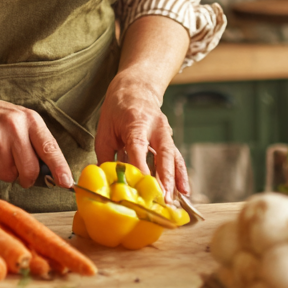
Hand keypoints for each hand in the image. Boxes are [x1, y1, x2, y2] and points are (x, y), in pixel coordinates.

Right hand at [0, 89, 72, 189]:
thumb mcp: (20, 121)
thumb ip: (36, 143)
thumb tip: (53, 173)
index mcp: (30, 119)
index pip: (49, 147)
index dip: (59, 168)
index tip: (66, 182)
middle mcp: (14, 125)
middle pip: (30, 169)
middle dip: (25, 177)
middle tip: (18, 171)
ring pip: (8, 175)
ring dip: (3, 172)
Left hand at [94, 77, 188, 198]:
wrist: (136, 88)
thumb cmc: (118, 108)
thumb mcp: (105, 128)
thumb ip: (105, 154)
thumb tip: (105, 179)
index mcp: (136, 122)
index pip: (138, 146)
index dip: (140, 166)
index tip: (142, 184)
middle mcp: (155, 127)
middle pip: (164, 153)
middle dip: (166, 177)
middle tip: (164, 197)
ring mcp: (165, 132)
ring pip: (173, 157)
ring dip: (176, 179)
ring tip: (176, 199)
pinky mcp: (168, 139)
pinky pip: (176, 158)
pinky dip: (180, 175)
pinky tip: (183, 190)